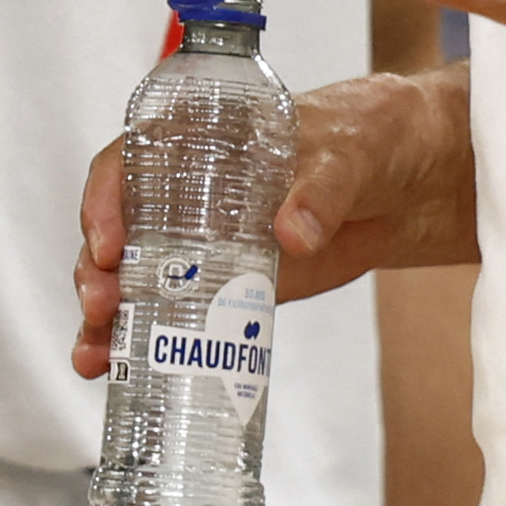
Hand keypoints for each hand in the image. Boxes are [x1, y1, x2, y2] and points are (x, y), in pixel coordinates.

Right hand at [71, 69, 474, 379]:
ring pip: (132, 277)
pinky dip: (140, 342)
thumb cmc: (369, 136)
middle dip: (97, 271)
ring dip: (105, 317)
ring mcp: (203, 243)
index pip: (127, 163)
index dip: (104, 201)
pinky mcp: (228, 286)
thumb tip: (292, 231)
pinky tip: (115, 369)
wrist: (410, 180)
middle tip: (101, 306)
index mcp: (199, 140)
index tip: (109, 243)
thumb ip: (321, 189)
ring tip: (95, 355)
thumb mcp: (349, 151)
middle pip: (118, 229)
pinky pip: (174, 312)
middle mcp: (186, 192)